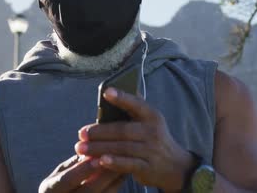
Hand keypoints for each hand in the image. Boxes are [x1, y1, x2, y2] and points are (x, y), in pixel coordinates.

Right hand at [38, 155, 125, 192]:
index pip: (66, 180)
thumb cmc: (63, 183)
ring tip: (125, 165)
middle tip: (119, 159)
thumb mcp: (62, 172)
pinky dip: (115, 187)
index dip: (83, 169)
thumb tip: (93, 145)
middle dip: (104, 176)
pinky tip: (123, 175)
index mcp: (49, 189)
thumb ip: (76, 162)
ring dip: (114, 182)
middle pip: (87, 192)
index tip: (98, 157)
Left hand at [75, 88, 195, 192]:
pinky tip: (99, 161)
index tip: (107, 92)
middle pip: (122, 130)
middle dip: (99, 132)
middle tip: (81, 133)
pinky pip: (127, 164)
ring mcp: (151, 150)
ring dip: (99, 148)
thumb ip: (134, 106)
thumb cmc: (155, 138)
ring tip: (81, 149)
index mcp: (152, 115)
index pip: (136, 104)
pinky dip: (113, 162)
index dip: (122, 98)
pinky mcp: (147, 167)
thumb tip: (114, 88)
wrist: (175, 165)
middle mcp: (152, 131)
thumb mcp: (151, 120)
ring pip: (121, 148)